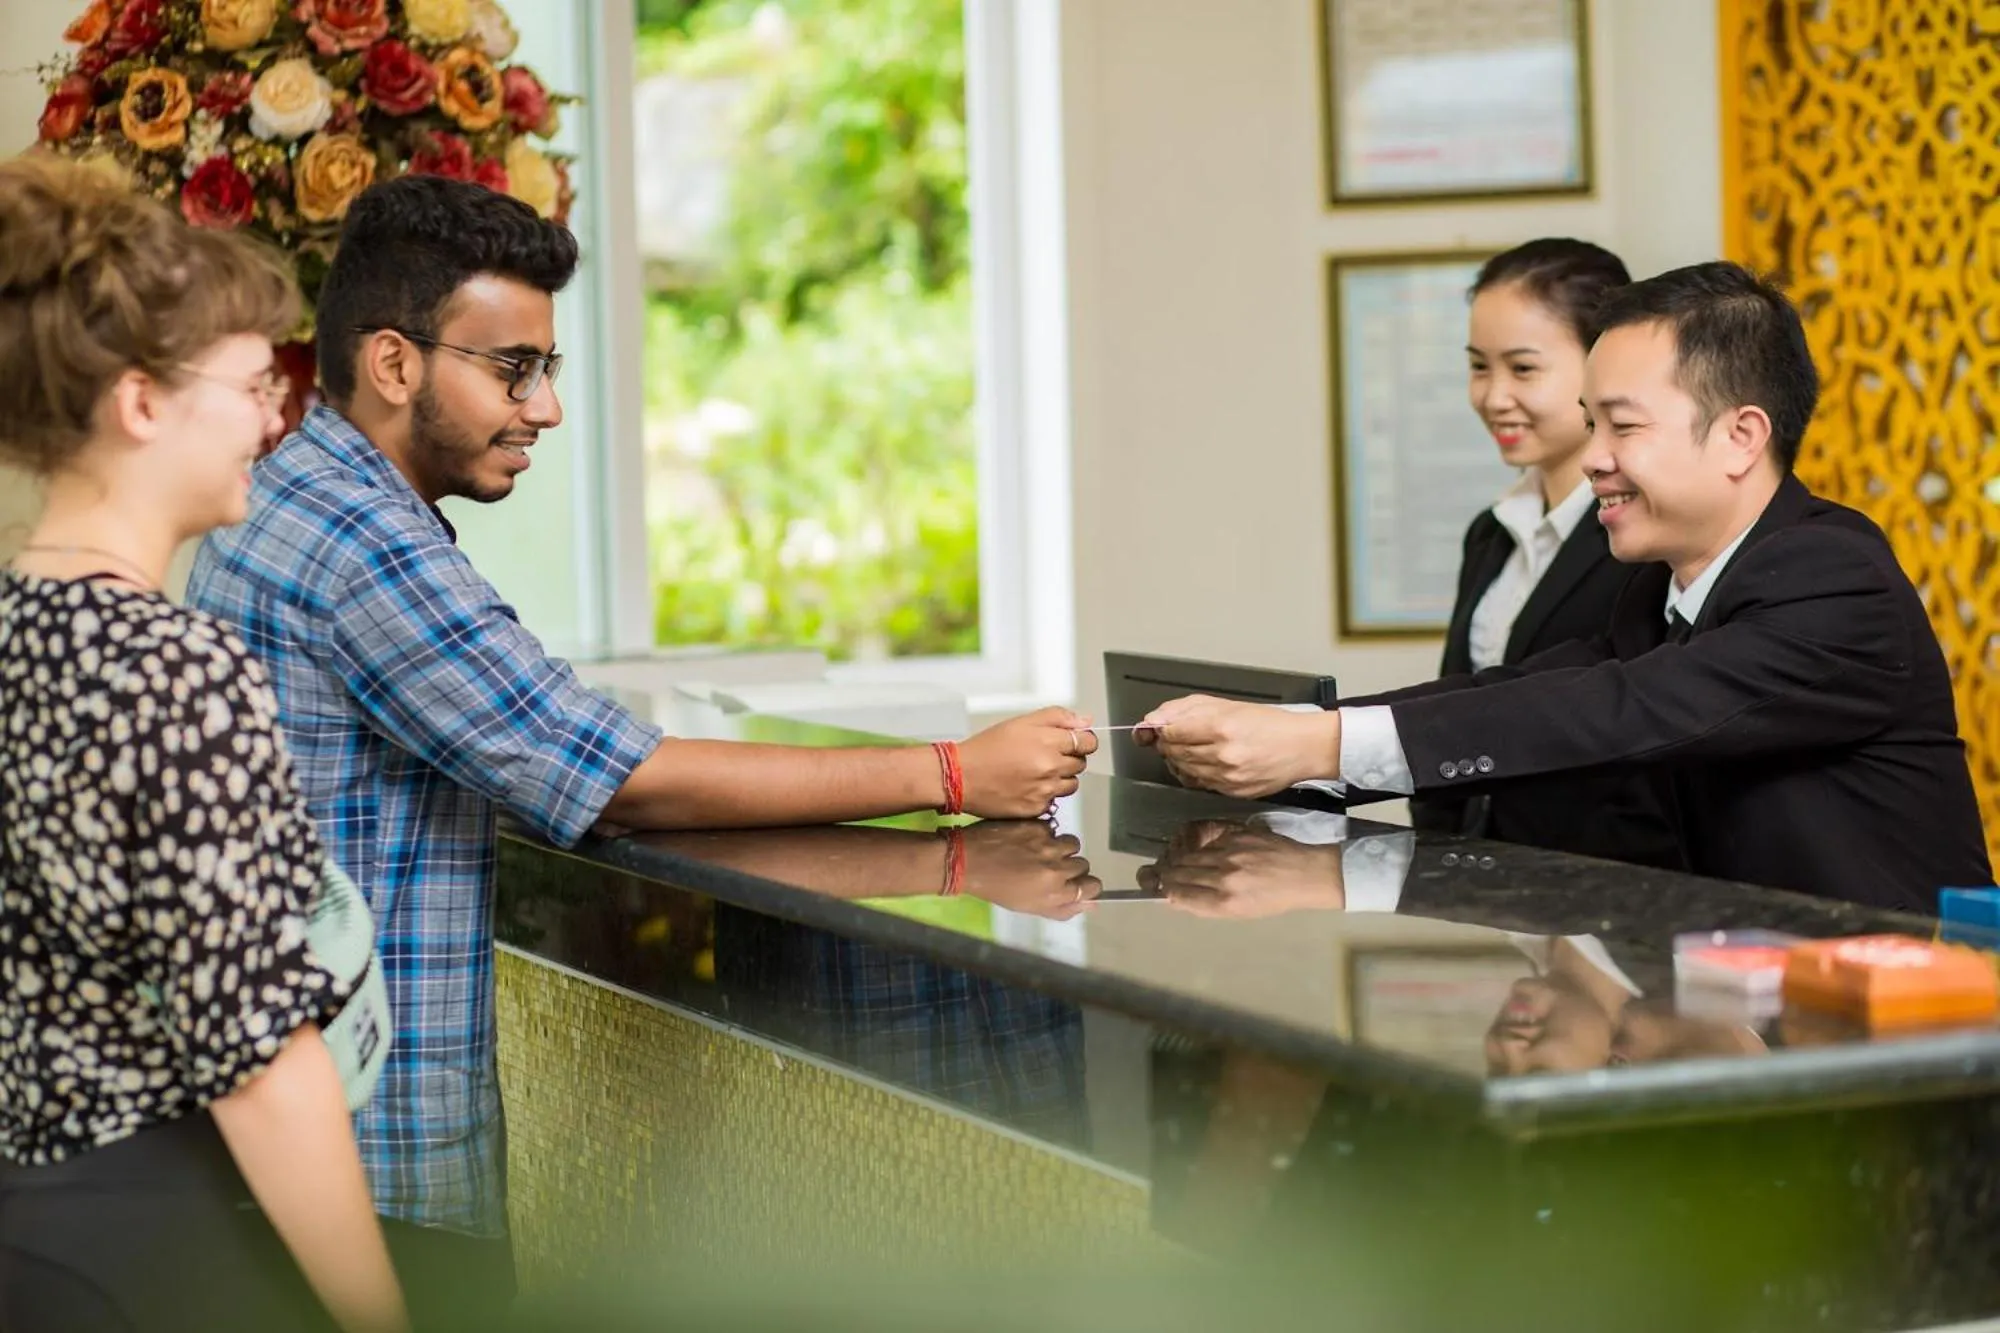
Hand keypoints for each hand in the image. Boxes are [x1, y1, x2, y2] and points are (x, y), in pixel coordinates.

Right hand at [958, 706, 1096, 817]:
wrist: (961, 776)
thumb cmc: (988, 747)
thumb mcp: (1021, 722)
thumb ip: (1058, 718)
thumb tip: (1086, 721)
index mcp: (1049, 742)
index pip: (1088, 742)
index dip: (1083, 740)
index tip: (1074, 742)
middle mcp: (1051, 768)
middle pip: (1081, 763)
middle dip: (1068, 758)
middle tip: (1044, 755)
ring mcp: (1045, 791)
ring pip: (1071, 784)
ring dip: (1060, 777)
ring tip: (1035, 771)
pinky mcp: (1036, 808)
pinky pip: (1054, 801)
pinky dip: (1045, 794)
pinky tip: (1026, 786)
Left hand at [959, 820, 1100, 919]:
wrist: (968, 861)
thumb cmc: (998, 889)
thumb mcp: (1031, 907)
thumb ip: (1064, 908)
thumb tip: (1093, 904)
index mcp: (1056, 893)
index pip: (1092, 886)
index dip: (1085, 884)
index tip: (1074, 882)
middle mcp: (1056, 869)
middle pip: (1082, 864)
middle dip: (1070, 866)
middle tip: (1048, 867)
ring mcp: (1048, 845)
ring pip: (1072, 843)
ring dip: (1060, 847)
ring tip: (1039, 851)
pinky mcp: (1038, 826)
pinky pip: (1053, 830)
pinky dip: (1043, 834)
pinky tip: (1025, 840)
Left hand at [1137, 695, 1339, 798]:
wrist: (1301, 747)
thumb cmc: (1268, 724)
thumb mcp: (1226, 704)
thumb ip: (1184, 709)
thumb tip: (1153, 720)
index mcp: (1221, 727)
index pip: (1171, 732)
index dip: (1162, 730)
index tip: (1163, 728)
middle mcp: (1223, 755)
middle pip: (1174, 753)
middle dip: (1169, 744)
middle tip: (1178, 736)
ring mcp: (1228, 777)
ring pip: (1184, 771)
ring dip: (1180, 760)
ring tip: (1196, 748)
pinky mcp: (1233, 792)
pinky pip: (1200, 785)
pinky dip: (1195, 774)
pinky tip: (1206, 763)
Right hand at [1137, 820, 1345, 918]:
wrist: (1304, 875)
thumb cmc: (1272, 900)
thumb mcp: (1238, 913)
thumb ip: (1204, 905)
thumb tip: (1173, 897)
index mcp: (1224, 902)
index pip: (1177, 893)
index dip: (1162, 889)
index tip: (1155, 887)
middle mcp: (1223, 876)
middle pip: (1177, 872)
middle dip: (1163, 873)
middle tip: (1156, 873)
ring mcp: (1229, 852)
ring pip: (1187, 854)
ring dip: (1176, 858)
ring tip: (1173, 861)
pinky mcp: (1236, 833)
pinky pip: (1203, 838)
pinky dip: (1194, 844)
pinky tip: (1194, 848)